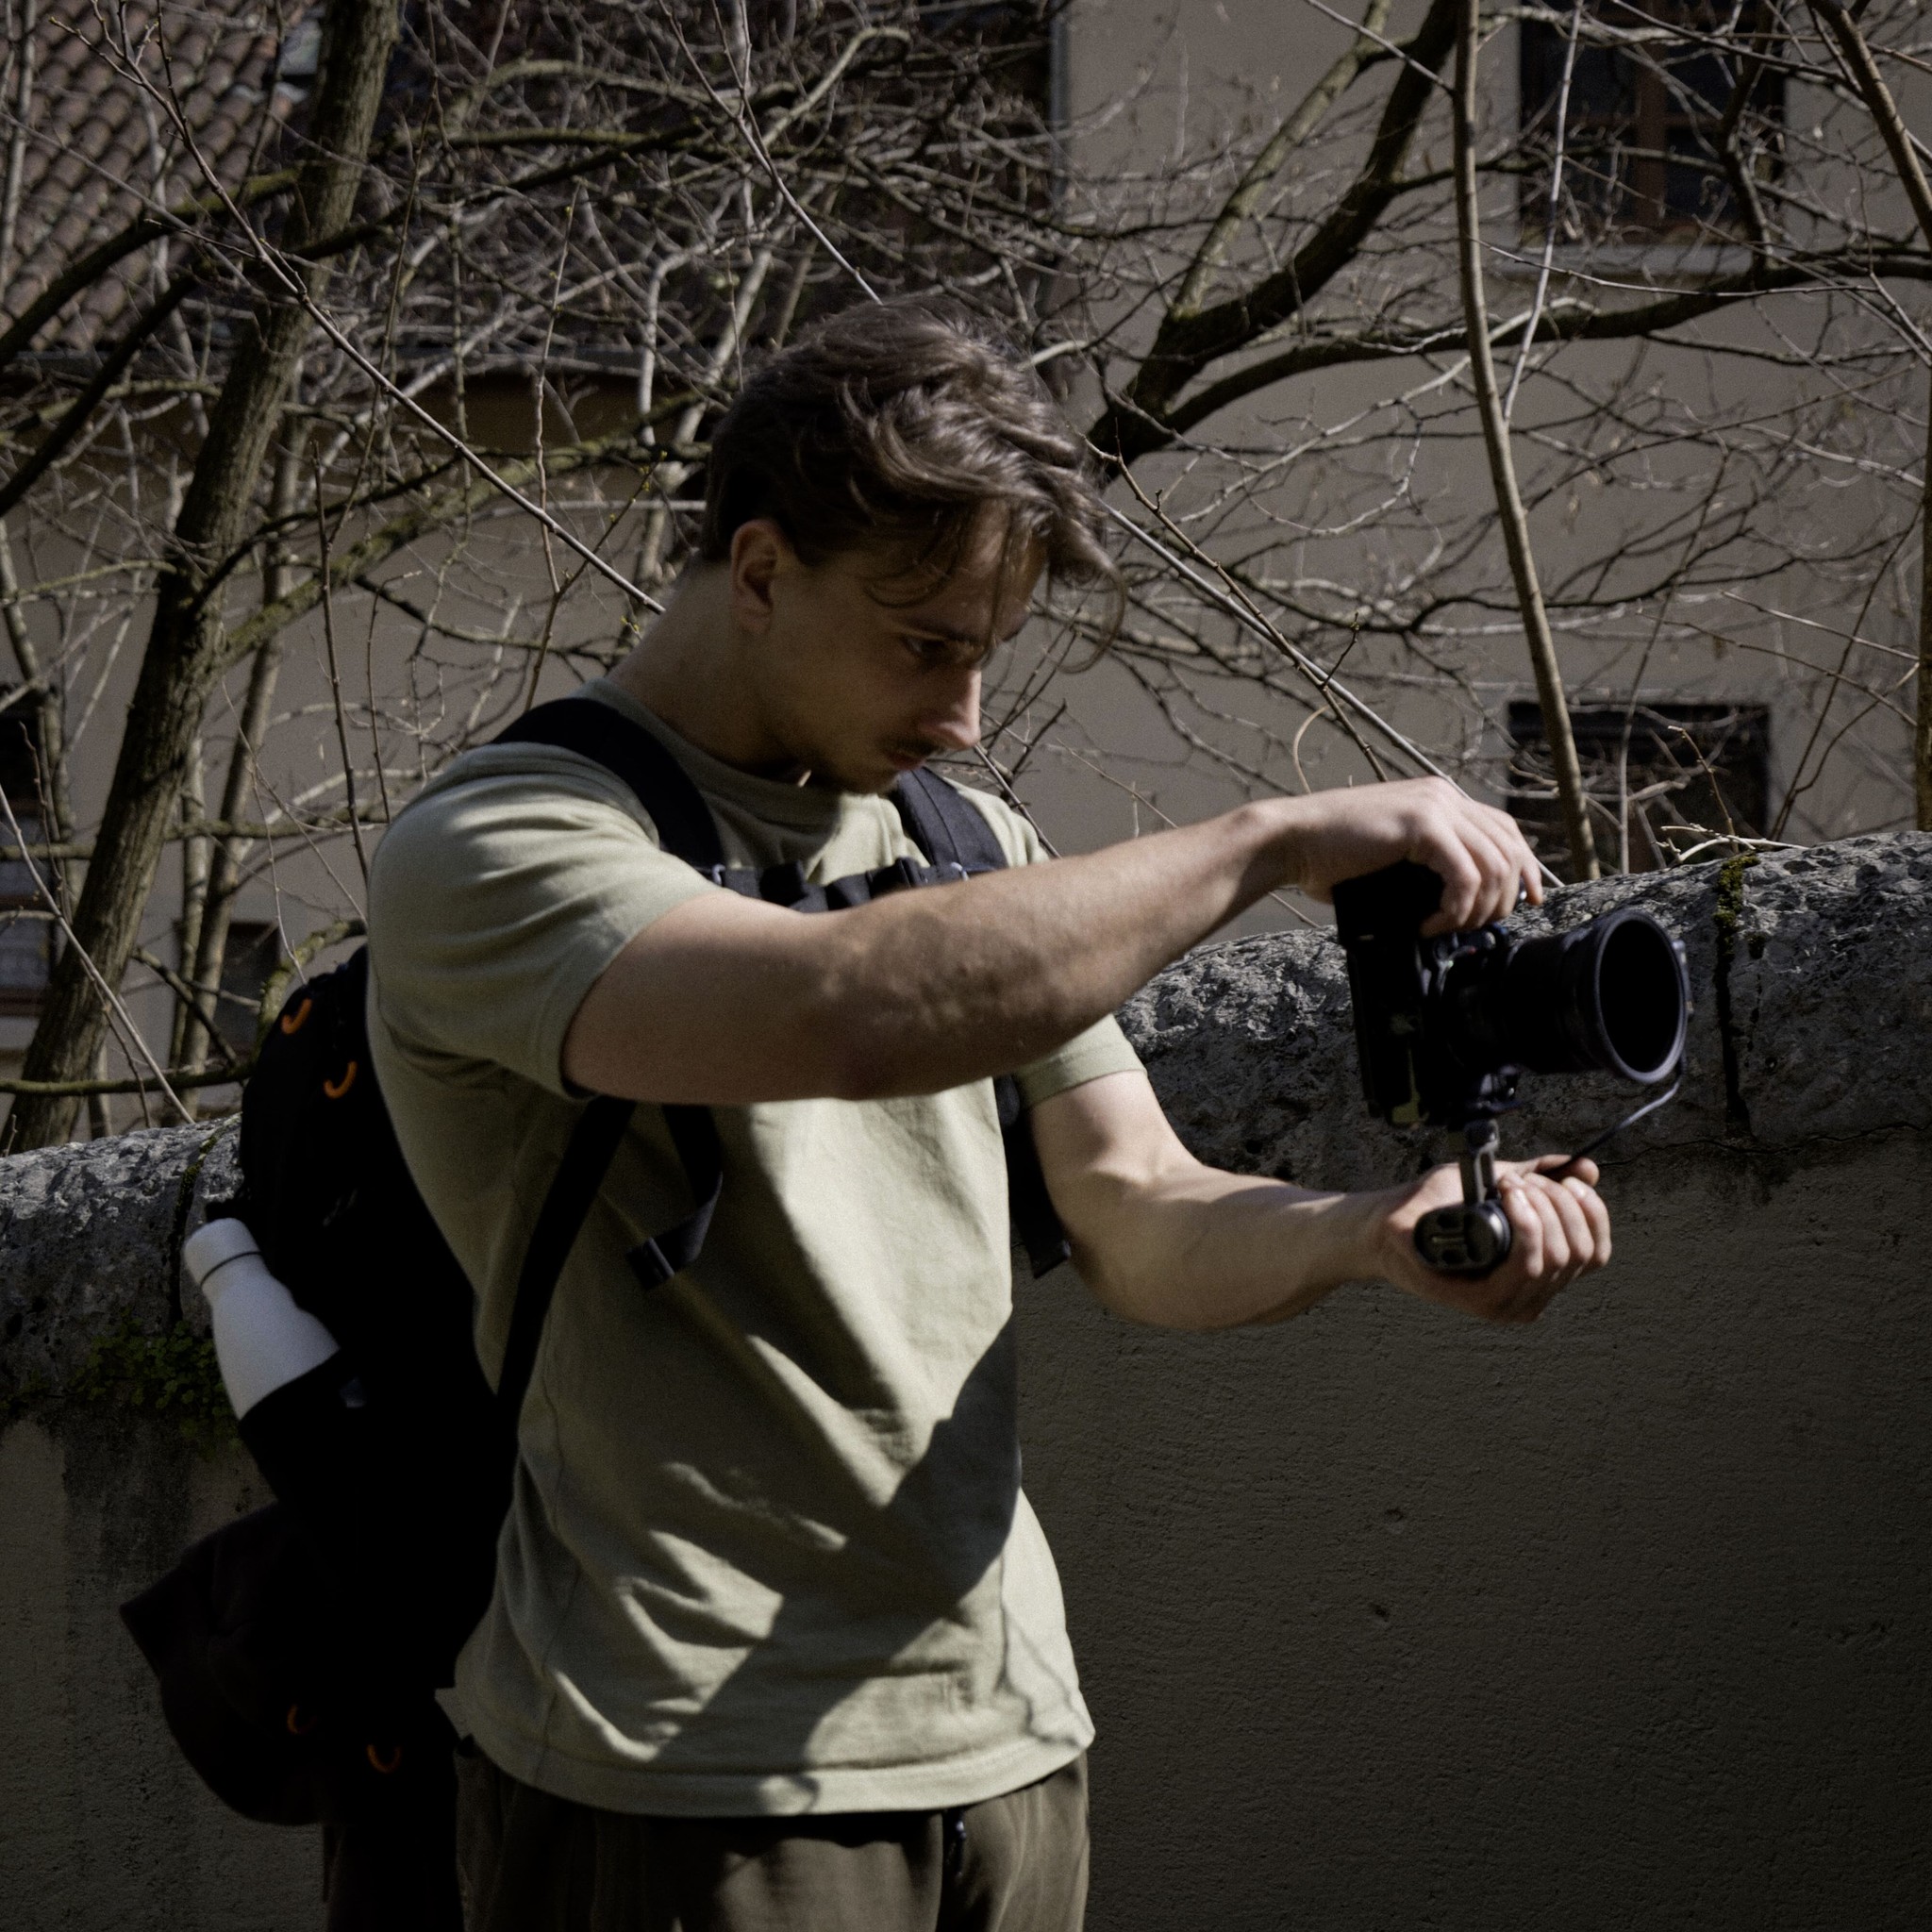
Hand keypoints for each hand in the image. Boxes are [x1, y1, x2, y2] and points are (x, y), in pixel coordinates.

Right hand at [1275, 775, 1540, 932]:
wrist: (1290, 841)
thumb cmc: (1330, 858)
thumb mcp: (1393, 859)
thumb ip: (1429, 868)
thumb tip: (1461, 906)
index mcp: (1440, 799)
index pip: (1505, 831)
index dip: (1525, 868)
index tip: (1527, 902)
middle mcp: (1444, 796)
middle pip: (1510, 848)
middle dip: (1508, 896)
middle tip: (1481, 928)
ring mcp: (1435, 806)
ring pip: (1494, 865)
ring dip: (1477, 909)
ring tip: (1445, 927)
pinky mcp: (1422, 825)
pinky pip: (1465, 876)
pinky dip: (1455, 908)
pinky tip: (1430, 923)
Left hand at [1374, 1154, 1610, 1321]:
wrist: (1383, 1221)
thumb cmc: (1437, 1207)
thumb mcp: (1497, 1182)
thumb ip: (1541, 1177)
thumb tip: (1588, 1169)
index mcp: (1541, 1273)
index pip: (1596, 1253)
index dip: (1592, 1212)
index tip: (1570, 1180)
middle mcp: (1530, 1296)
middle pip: (1579, 1252)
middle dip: (1560, 1203)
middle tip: (1523, 1179)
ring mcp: (1506, 1304)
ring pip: (1555, 1258)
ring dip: (1540, 1209)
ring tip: (1509, 1185)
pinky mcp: (1480, 1302)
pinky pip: (1525, 1265)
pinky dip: (1525, 1224)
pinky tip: (1507, 1198)